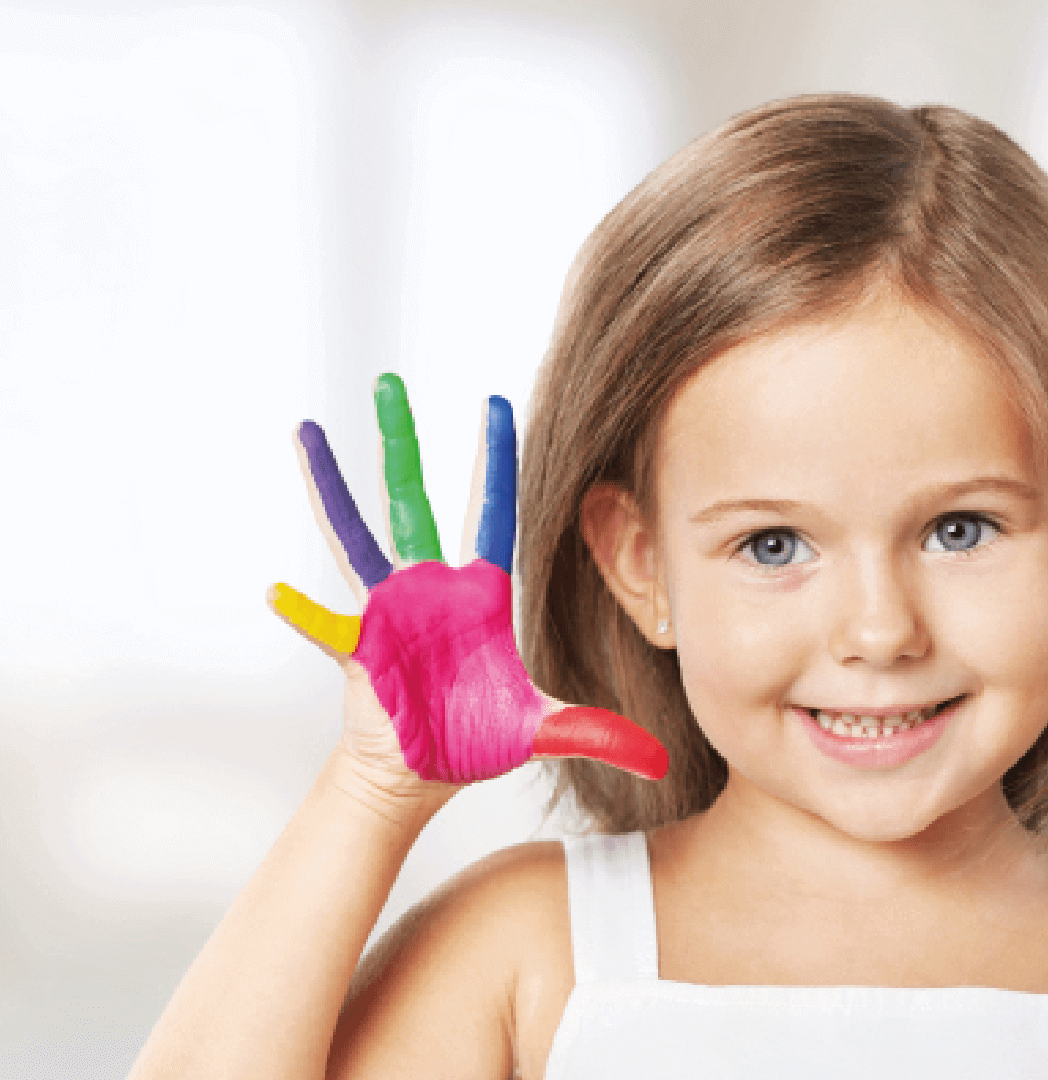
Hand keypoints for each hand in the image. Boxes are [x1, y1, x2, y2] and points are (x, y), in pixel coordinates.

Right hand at [268, 374, 668, 785]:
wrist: (420, 777)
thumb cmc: (473, 741)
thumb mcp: (544, 730)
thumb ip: (599, 734)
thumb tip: (659, 760)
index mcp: (479, 594)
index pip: (492, 511)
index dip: (495, 460)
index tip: (495, 403)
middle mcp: (429, 588)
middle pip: (413, 499)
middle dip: (402, 441)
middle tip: (389, 382)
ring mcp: (387, 611)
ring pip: (356, 536)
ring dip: (332, 487)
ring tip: (306, 432)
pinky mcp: (358, 648)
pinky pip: (325, 625)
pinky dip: (303, 611)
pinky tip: (276, 589)